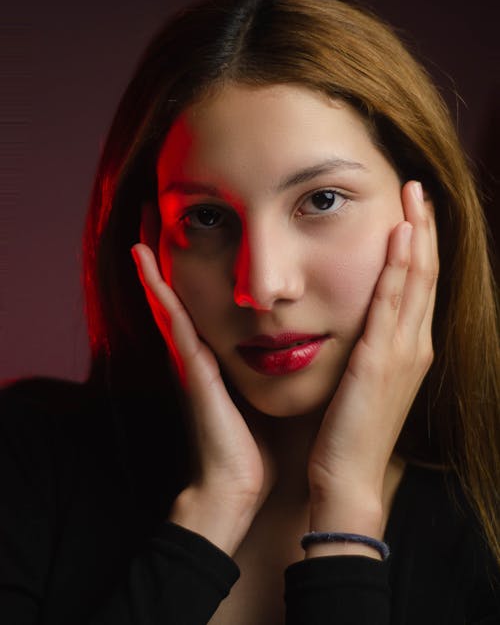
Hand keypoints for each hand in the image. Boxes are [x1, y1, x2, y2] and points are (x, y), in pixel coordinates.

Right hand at [131, 243, 272, 553]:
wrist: (237, 488)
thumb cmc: (254, 449)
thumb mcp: (264, 398)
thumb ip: (270, 372)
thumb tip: (299, 347)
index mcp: (217, 359)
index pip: (205, 306)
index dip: (198, 273)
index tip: (199, 236)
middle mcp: (198, 354)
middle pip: (181, 296)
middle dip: (169, 261)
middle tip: (157, 217)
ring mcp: (189, 360)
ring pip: (171, 301)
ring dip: (155, 266)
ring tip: (144, 227)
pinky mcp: (191, 369)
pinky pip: (173, 321)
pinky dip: (158, 291)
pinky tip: (146, 262)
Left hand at [307, 181, 437, 529]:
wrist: (346, 476)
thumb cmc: (347, 428)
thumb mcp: (361, 377)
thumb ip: (366, 344)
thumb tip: (355, 314)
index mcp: (408, 347)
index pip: (418, 283)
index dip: (419, 243)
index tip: (411, 207)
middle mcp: (415, 344)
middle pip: (425, 273)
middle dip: (423, 227)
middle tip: (417, 187)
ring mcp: (404, 352)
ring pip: (417, 280)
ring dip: (417, 235)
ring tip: (414, 196)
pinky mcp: (383, 361)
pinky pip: (394, 304)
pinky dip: (400, 268)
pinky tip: (399, 237)